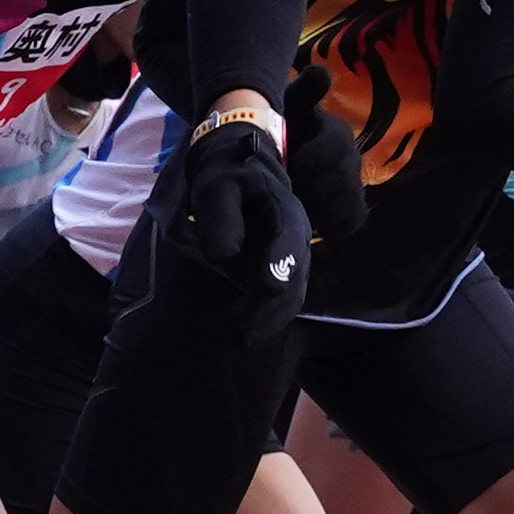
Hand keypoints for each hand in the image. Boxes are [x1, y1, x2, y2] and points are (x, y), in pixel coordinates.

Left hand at [160, 112, 310, 347]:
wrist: (242, 171)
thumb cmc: (227, 178)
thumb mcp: (217, 188)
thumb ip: (221, 218)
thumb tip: (224, 256)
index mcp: (284, 211)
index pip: (287, 241)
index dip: (280, 264)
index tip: (268, 287)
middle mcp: (297, 238)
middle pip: (294, 279)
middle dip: (271, 310)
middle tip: (240, 334)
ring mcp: (293, 257)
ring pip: (292, 296)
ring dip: (269, 322)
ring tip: (239, 342)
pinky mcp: (283, 271)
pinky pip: (283, 300)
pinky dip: (267, 320)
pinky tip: (246, 336)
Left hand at [282, 67, 366, 246]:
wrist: (280, 155)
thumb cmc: (282, 128)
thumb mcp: (288, 106)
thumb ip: (304, 91)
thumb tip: (322, 73)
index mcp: (335, 132)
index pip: (338, 143)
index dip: (317, 157)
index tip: (295, 166)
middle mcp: (350, 157)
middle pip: (345, 179)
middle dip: (315, 189)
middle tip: (289, 195)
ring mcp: (353, 184)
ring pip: (350, 202)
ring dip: (323, 209)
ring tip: (297, 209)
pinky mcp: (351, 208)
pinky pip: (353, 219)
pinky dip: (333, 223)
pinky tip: (311, 222)